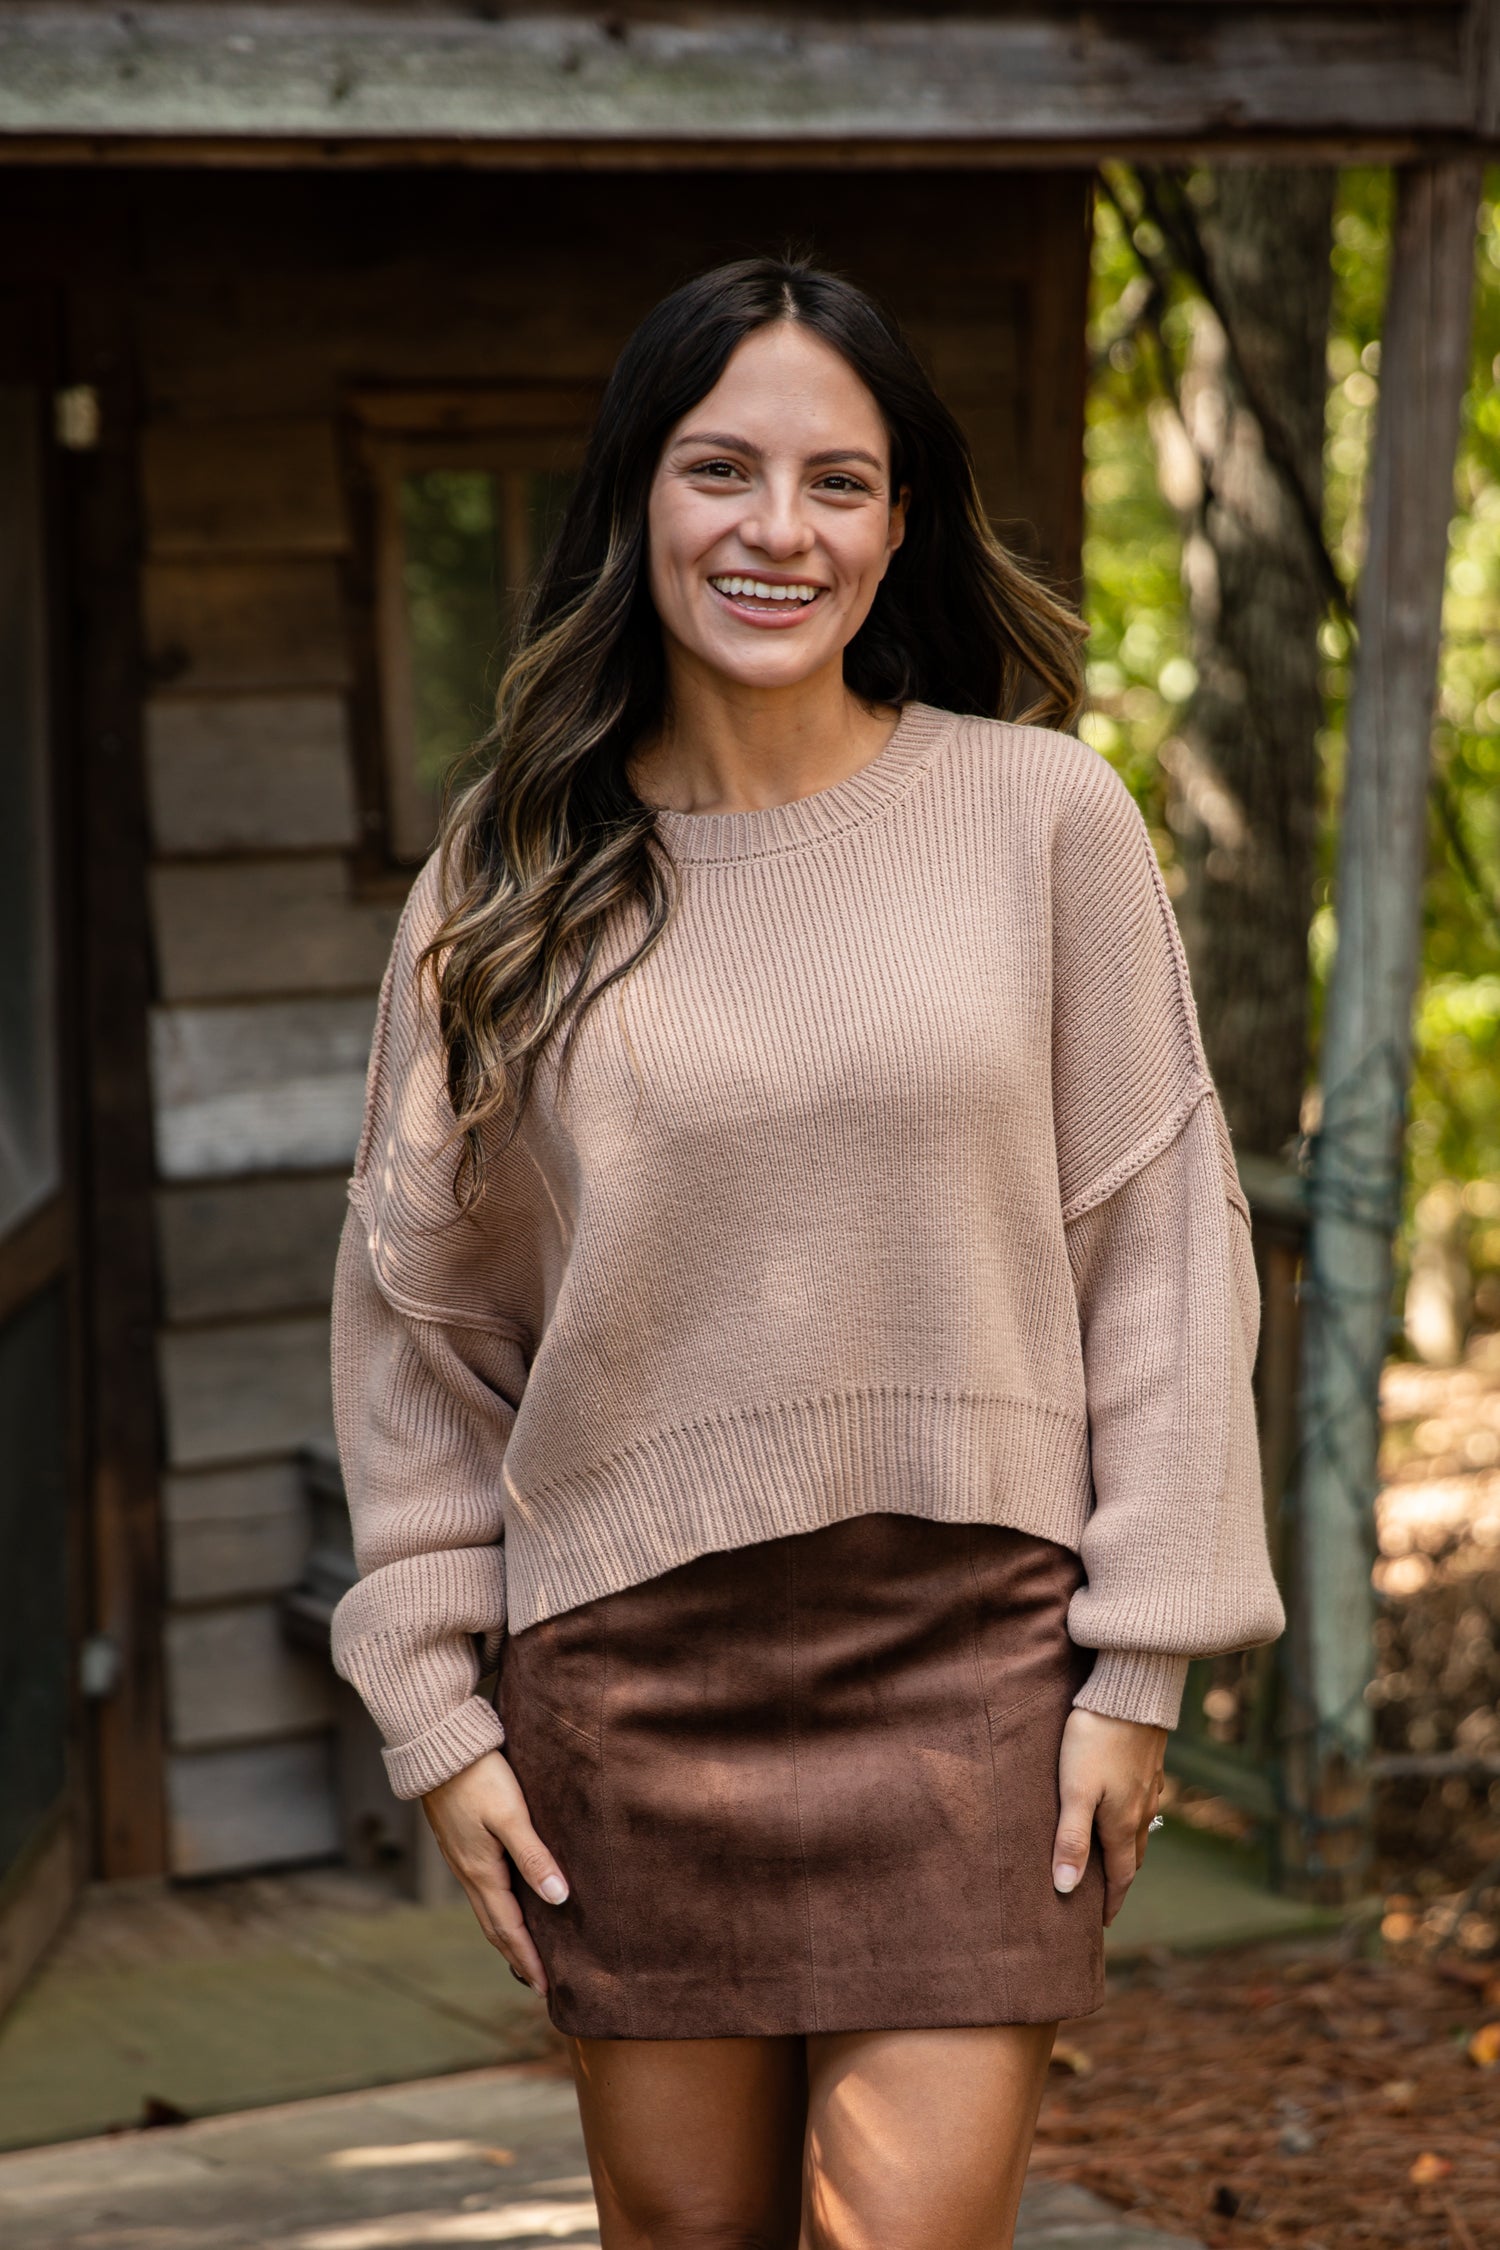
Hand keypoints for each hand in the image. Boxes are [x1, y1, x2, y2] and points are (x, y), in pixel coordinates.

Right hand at [422, 1749, 568, 1994]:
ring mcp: (461, 1859)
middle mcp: (469, 1873)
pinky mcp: (460, 1844)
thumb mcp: (511, 1814)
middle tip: (538, 1983)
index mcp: (482, 1872)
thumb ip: (534, 1856)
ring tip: (522, 1954)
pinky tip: (505, 1904)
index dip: (528, 1958)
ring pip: (486, 1910)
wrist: (437, 1747)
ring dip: (505, 1936)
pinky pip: (481, 1890)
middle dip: (516, 1956)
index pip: (509, 1928)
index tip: (546, 1987)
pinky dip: (496, 1910)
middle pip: (495, 1927)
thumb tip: (559, 1898)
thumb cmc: (479, 1776)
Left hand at [1051, 1707, 1165, 1925]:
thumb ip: (1070, 1839)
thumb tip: (1065, 1889)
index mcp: (1122, 1824)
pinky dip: (1134, 1819)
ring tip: (1113, 1860)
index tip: (1102, 1924)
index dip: (1110, 1902)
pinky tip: (1125, 1809)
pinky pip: (1144, 1803)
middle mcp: (1141, 1810)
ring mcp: (1148, 1786)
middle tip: (1106, 1897)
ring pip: (1140, 1830)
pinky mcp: (1149, 1764)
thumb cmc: (1095, 1740)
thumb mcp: (1075, 1792)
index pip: (1119, 1876)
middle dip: (1120, 1880)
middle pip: (1132, 1857)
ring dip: (1128, 1850)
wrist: (1130, 1691)